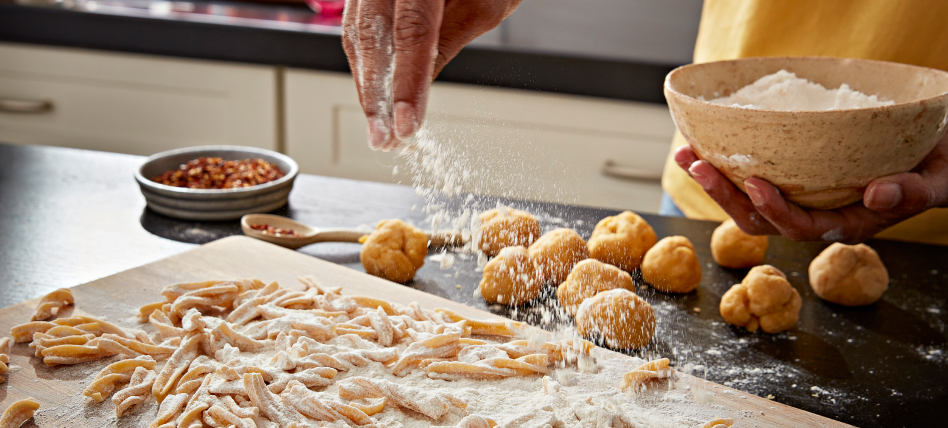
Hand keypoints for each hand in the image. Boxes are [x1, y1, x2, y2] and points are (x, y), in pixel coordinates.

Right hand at [342, 0, 521, 150]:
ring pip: (358, 35)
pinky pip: (359, 27)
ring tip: (381, 127)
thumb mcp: (486, 1)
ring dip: (367, 86)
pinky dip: (367, 65)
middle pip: (371, 38)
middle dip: (376, 97)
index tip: (408, 125)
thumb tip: (421, 88)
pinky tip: (376, 95)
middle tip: (385, 139)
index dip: (407, 85)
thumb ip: (448, 40)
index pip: (411, 33)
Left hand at [674, 133, 947, 242]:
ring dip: (714, 184)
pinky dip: (725, 168)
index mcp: (845, 224)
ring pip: (747, 206)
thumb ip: (912, 191)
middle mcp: (816, 218)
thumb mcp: (936, 179)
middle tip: (699, 165)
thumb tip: (878, 194)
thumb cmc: (935, 168)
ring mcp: (800, 202)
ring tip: (687, 155)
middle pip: (760, 221)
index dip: (776, 210)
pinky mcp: (792, 183)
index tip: (755, 184)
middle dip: (725, 196)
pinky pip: (751, 184)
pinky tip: (702, 148)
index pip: (802, 228)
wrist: (935, 157)